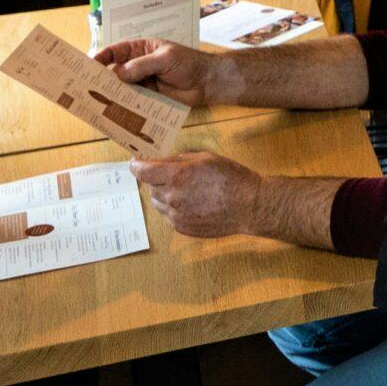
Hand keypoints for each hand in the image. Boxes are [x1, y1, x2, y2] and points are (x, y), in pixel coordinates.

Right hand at [94, 37, 232, 107]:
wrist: (208, 82)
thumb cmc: (189, 63)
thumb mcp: (165, 58)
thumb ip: (142, 65)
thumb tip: (118, 74)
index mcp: (140, 49)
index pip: (115, 51)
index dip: (101, 57)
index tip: (88, 66)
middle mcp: (137, 65)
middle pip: (114, 72)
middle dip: (101, 79)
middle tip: (86, 89)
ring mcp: (142, 82)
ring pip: (121, 89)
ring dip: (111, 95)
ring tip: (97, 103)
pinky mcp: (148, 98)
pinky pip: (132, 102)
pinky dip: (123, 107)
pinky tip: (115, 112)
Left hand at [129, 151, 270, 237]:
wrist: (249, 206)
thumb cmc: (231, 178)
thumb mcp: (206, 158)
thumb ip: (179, 158)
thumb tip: (162, 160)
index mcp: (176, 176)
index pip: (142, 171)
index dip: (137, 165)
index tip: (137, 162)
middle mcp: (171, 197)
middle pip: (150, 186)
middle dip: (156, 178)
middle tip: (171, 174)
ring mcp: (175, 215)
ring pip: (158, 202)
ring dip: (164, 194)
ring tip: (184, 189)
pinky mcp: (181, 228)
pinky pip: (168, 215)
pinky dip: (173, 208)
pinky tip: (191, 202)